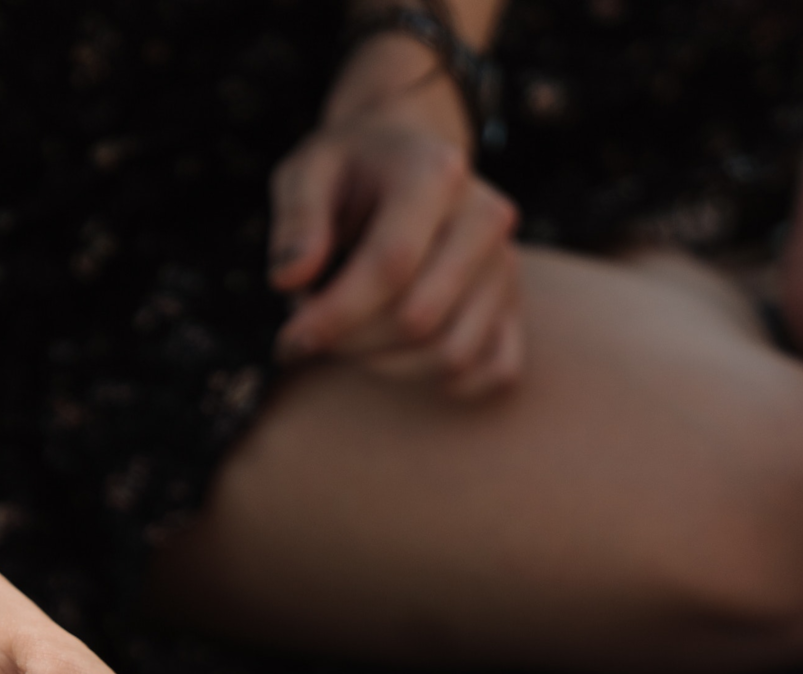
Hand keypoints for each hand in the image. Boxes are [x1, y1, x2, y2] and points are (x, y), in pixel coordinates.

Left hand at [268, 45, 521, 400]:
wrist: (409, 160)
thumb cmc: (350, 172)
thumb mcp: (308, 171)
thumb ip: (296, 219)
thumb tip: (290, 280)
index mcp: (435, 172)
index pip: (392, 264)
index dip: (337, 315)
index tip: (289, 341)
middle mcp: (485, 218)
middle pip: (419, 318)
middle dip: (353, 344)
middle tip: (311, 334)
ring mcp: (505, 266)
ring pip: (450, 355)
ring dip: (386, 367)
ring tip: (348, 339)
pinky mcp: (513, 307)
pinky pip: (492, 372)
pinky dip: (442, 383)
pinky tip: (398, 359)